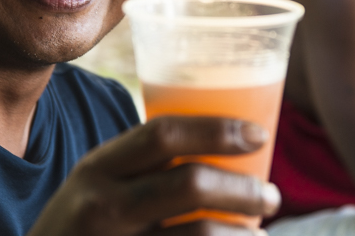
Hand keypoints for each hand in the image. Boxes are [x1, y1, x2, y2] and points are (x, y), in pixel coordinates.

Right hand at [26, 116, 280, 234]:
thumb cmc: (83, 225)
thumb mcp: (94, 185)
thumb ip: (139, 166)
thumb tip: (222, 145)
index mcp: (98, 168)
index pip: (162, 134)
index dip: (217, 130)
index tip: (259, 135)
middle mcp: (103, 206)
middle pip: (190, 184)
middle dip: (243, 188)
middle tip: (272, 195)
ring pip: (200, 235)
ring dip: (242, 234)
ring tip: (259, 232)